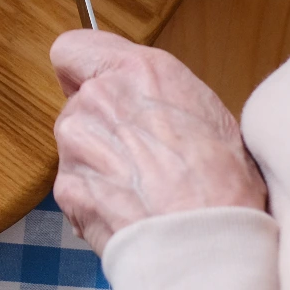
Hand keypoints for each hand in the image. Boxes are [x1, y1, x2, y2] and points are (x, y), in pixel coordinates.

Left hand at [51, 30, 265, 254]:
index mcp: (138, 70)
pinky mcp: (66, 186)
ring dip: (96, 163)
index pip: (72, 48)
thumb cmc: (223, 183)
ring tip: (140, 189)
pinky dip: (93, 199)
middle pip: (77, 103)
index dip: (80, 71)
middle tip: (139, 155)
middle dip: (99, 126)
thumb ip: (158, 96)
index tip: (92, 85)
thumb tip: (149, 105)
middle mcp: (99, 98)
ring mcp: (77, 142)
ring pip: (75, 145)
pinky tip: (129, 211)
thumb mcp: (208, 111)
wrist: (205, 241)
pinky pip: (74, 186)